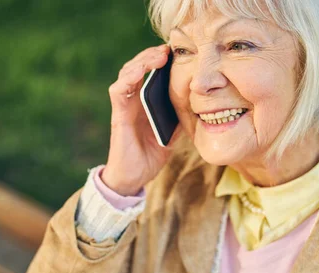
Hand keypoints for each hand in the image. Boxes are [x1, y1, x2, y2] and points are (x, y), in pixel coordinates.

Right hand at [102, 44, 180, 195]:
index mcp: (146, 102)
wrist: (134, 178)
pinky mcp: (118, 115)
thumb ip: (179, 117)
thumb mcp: (172, 133)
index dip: (161, 60)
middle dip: (153, 55)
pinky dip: (127, 78)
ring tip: (158, 56)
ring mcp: (124, 106)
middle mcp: (133, 100)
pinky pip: (118, 91)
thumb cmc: (150, 156)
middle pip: (138, 67)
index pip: (150, 72)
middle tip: (169, 49)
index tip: (178, 52)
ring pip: (127, 73)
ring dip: (142, 61)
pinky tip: (139, 71)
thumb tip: (199, 104)